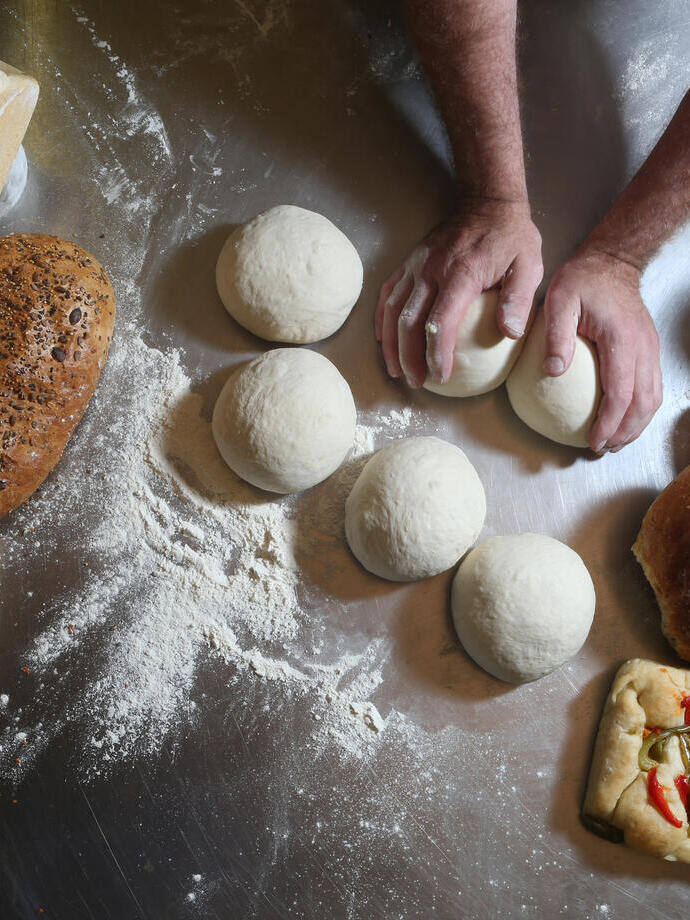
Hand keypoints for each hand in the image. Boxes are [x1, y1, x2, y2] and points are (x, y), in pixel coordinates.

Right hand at [375, 199, 542, 387]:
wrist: (488, 202)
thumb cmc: (511, 237)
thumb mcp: (529, 265)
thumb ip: (518, 300)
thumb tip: (509, 333)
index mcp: (460, 274)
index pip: (439, 322)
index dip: (436, 353)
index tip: (440, 377)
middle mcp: (431, 270)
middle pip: (409, 322)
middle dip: (409, 356)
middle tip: (416, 381)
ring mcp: (416, 266)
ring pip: (392, 310)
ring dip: (391, 344)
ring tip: (396, 369)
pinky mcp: (409, 263)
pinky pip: (387, 293)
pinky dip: (382, 319)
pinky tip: (383, 339)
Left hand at [543, 248, 661, 452]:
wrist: (612, 262)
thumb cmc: (583, 280)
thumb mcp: (558, 300)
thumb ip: (556, 335)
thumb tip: (553, 371)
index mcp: (622, 340)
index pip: (621, 392)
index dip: (610, 422)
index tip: (595, 441)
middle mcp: (643, 348)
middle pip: (643, 403)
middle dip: (625, 432)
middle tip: (603, 448)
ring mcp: (650, 349)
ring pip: (653, 398)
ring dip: (636, 425)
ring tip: (614, 441)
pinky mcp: (649, 350)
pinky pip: (651, 387)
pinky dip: (640, 409)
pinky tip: (622, 417)